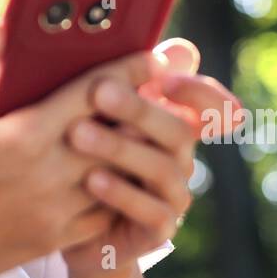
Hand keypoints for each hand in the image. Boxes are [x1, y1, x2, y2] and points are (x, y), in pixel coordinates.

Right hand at [0, 23, 165, 277]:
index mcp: (24, 139)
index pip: (93, 96)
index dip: (127, 71)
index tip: (149, 56)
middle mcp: (49, 177)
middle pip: (117, 134)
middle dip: (138, 109)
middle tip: (153, 88)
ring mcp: (55, 213)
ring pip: (117, 176)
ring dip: (130, 151)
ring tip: (139, 128)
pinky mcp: (54, 240)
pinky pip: (104, 212)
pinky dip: (115, 190)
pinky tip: (112, 174)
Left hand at [59, 38, 241, 277]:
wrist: (69, 223)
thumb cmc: (79, 156)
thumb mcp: (91, 114)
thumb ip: (115, 77)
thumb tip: (159, 47)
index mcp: (170, 122)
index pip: (207, 102)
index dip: (196, 89)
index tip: (163, 77)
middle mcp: (180, 157)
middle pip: (179, 130)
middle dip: (138, 109)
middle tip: (98, 91)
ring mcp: (173, 195)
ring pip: (163, 168)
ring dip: (120, 148)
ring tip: (77, 134)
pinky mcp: (158, 230)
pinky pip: (151, 211)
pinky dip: (122, 192)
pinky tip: (91, 179)